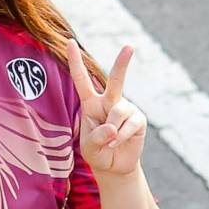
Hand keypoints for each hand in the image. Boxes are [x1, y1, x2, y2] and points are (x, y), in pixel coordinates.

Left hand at [68, 41, 147, 175]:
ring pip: (118, 112)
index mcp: (91, 103)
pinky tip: (117, 143)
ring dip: (112, 132)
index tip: (70, 42)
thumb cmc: (97, 153)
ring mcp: (126, 109)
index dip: (75, 61)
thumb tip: (113, 126)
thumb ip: (96, 136)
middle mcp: (109, 101)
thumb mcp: (88, 147)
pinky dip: (121, 137)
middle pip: (115, 80)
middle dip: (122, 63)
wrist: (114, 167)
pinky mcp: (138, 119)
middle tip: (129, 46)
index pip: (82, 79)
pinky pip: (129, 125)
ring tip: (109, 142)